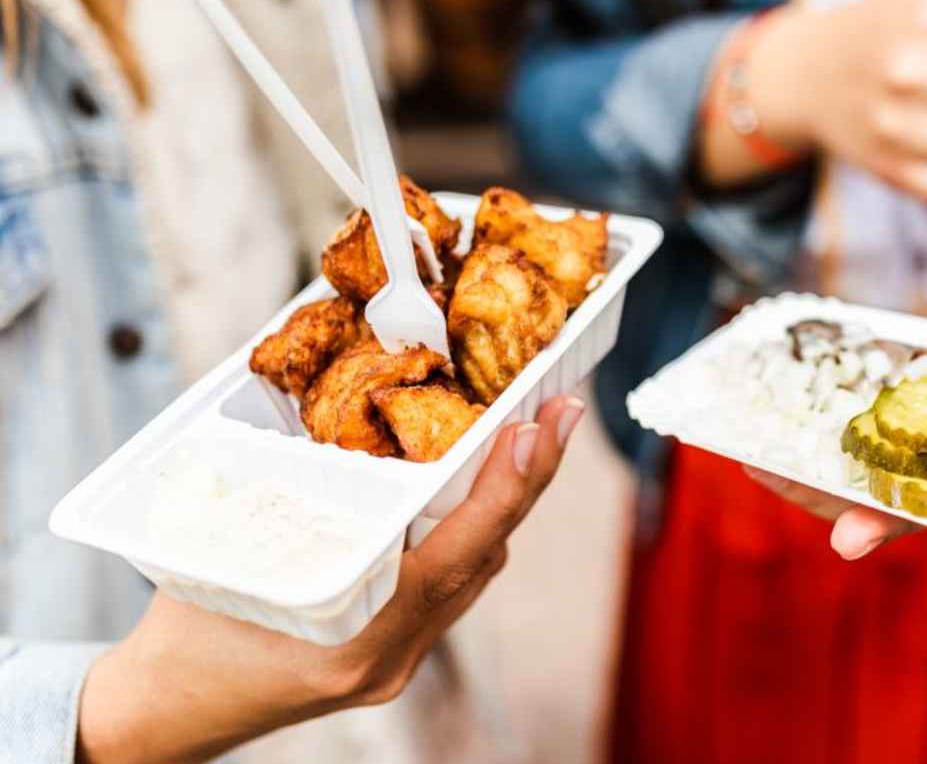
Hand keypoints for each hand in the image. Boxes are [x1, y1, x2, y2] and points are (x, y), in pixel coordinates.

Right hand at [76, 396, 586, 763]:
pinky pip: (449, 589)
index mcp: (355, 638)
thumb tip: (335, 414)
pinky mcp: (392, 656)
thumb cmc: (187, 629)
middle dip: (528, 482)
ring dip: (502, 506)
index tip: (537, 428)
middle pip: (484, 559)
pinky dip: (465, 534)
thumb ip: (288, 498)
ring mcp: (396, 662)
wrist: (165, 712)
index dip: (503, 489)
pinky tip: (470, 489)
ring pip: (474, 574)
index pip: (456, 557)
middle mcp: (391, 657)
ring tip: (529, 434)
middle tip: (563, 411)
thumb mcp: (225, 551)